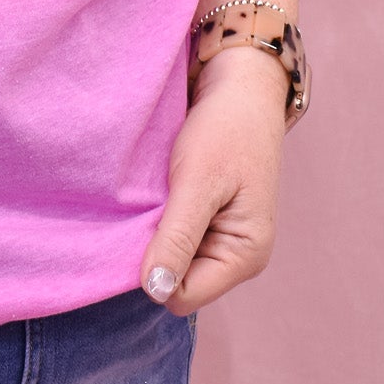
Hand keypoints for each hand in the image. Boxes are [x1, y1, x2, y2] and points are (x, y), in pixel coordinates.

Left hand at [139, 44, 288, 315]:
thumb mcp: (197, 181)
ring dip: (156, 233)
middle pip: (176, 282)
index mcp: (244, 256)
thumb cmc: (225, 129)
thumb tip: (154, 291)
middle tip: (146, 205)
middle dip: (154, 252)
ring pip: (172, 259)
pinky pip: (176, 237)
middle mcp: (237, 257)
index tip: (139, 226)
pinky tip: (158, 192)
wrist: (241, 86)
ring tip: (154, 194)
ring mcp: (224, 240)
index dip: (152, 270)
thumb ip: (178, 237)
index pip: (180, 296)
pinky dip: (161, 219)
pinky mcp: (211, 221)